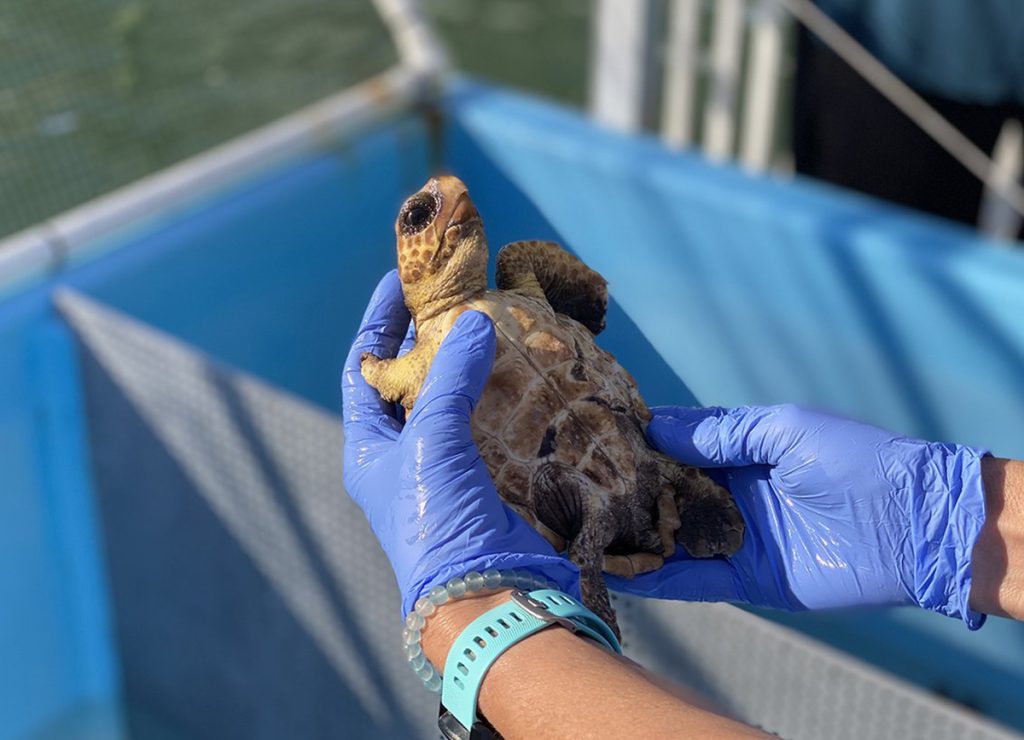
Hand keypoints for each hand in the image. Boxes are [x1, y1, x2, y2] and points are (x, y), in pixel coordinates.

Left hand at [342, 271, 578, 616]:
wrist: (488, 592)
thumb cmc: (439, 518)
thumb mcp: (433, 439)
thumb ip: (451, 377)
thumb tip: (473, 322)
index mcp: (369, 448)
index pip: (362, 371)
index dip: (377, 325)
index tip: (398, 282)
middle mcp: (402, 456)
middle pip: (409, 382)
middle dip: (427, 340)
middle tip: (453, 296)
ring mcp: (446, 468)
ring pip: (454, 401)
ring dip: (469, 365)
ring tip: (490, 321)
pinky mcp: (488, 477)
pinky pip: (491, 423)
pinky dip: (503, 394)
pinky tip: (522, 368)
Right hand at [606, 405, 988, 627]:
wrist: (914, 526)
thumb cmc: (854, 460)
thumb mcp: (784, 429)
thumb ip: (721, 432)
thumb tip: (657, 429)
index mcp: (742, 451)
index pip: (678, 444)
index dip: (640, 441)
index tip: (594, 436)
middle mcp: (732, 494)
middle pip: (666, 492)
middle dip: (625, 490)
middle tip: (573, 486)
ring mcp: (736, 538)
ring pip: (672, 537)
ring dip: (631, 535)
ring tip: (579, 530)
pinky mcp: (746, 579)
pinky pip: (691, 579)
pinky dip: (655, 577)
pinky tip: (618, 569)